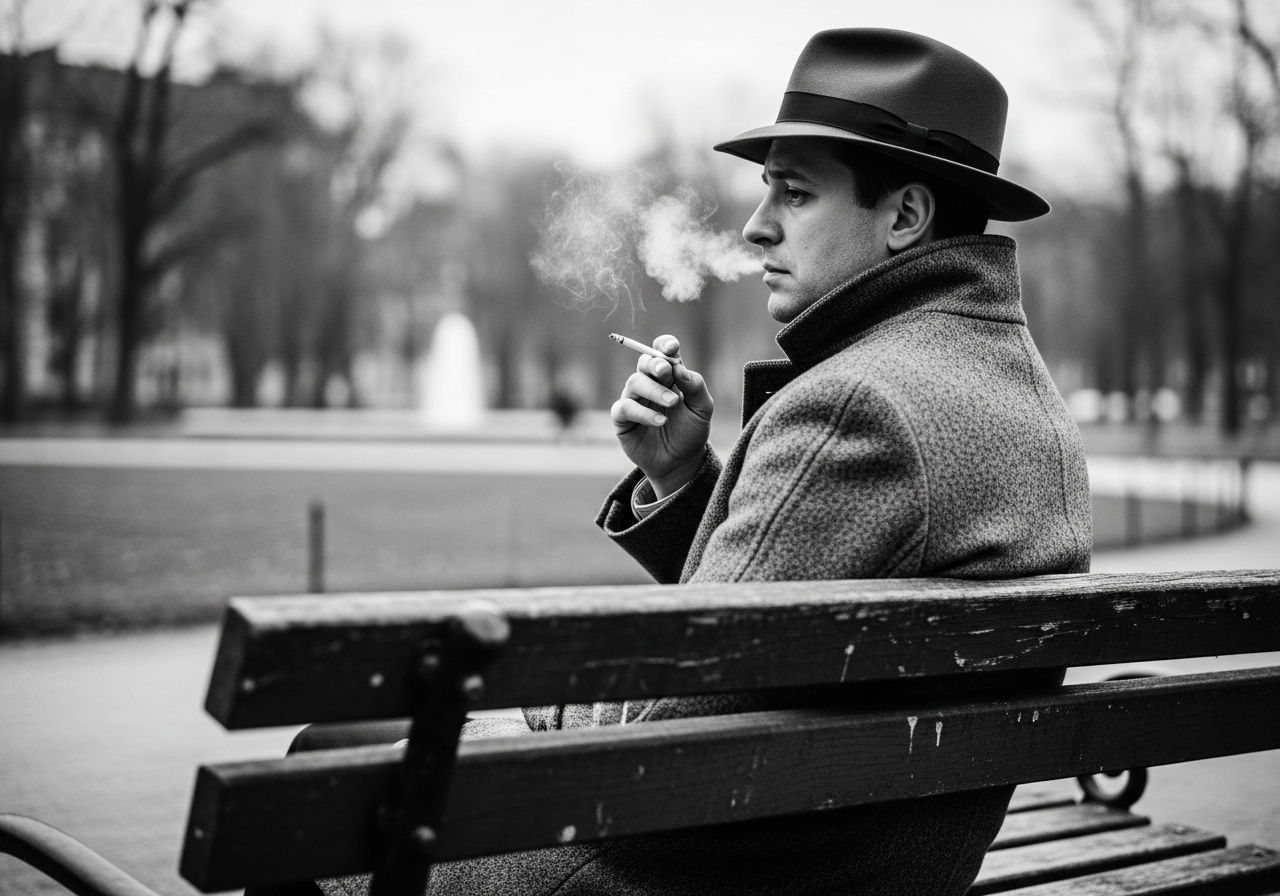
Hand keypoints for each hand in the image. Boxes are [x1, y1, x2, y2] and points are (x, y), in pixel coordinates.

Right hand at [610, 335, 713, 496]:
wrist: (681, 463)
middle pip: (644, 362)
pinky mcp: (622, 420)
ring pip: (634, 382)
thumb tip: (680, 369)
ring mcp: (634, 400)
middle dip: (654, 363)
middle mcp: (649, 384)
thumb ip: (695, 387)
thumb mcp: (702, 409)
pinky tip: (660, 421)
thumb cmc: (691, 432)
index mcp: (669, 376)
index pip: (662, 352)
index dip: (664, 345)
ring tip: (671, 404)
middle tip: (666, 371)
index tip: (672, 348)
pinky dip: (642, 412)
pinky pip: (624, 408)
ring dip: (653, 390)